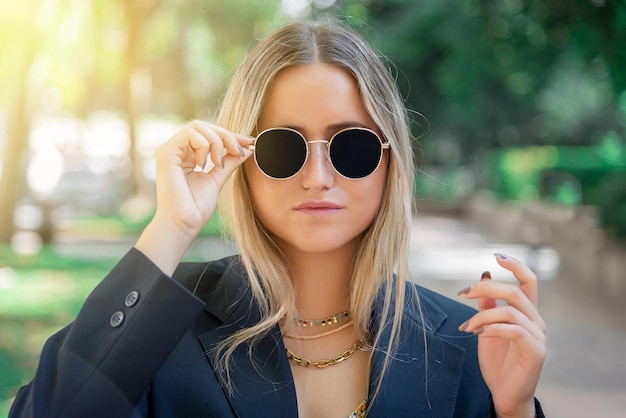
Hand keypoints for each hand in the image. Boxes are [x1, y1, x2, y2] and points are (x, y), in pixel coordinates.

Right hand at [135, 121, 252, 274]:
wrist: (184, 223)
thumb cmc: (196, 208)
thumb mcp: (218, 179)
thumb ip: (230, 162)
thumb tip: (247, 148)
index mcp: (185, 156)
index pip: (207, 134)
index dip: (229, 135)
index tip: (248, 141)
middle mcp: (176, 151)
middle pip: (203, 126)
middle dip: (225, 135)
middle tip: (238, 151)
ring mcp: (169, 151)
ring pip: (197, 127)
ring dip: (216, 141)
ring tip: (219, 163)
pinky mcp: (166, 153)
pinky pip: (190, 134)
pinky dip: (204, 145)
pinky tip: (205, 164)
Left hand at [457, 253, 545, 417]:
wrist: (504, 394)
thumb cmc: (497, 361)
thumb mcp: (486, 327)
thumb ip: (487, 304)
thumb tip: (484, 275)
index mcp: (527, 313)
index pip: (529, 281)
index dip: (516, 265)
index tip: (496, 255)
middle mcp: (536, 321)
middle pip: (515, 292)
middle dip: (486, 288)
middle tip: (463, 293)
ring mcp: (538, 337)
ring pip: (511, 311)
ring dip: (483, 315)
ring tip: (466, 326)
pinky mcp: (536, 352)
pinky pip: (514, 330)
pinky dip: (492, 328)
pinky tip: (478, 334)